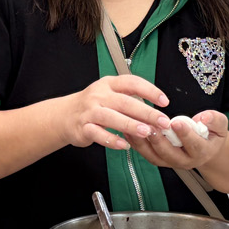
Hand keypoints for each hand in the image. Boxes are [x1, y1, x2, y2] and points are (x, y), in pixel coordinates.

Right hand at [55, 75, 170, 150]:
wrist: (64, 115)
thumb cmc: (93, 106)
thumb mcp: (110, 95)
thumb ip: (130, 100)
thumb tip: (157, 112)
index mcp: (109, 84)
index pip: (132, 83)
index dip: (150, 90)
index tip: (164, 101)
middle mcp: (99, 95)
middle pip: (125, 102)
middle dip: (146, 112)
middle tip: (162, 121)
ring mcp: (90, 111)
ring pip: (112, 117)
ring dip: (130, 125)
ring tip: (146, 132)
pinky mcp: (83, 127)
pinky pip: (98, 134)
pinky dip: (112, 140)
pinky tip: (125, 145)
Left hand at [126, 110, 227, 171]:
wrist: (207, 150)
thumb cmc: (212, 135)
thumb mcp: (221, 125)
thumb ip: (214, 120)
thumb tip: (203, 118)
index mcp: (202, 152)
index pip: (194, 145)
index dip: (185, 134)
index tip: (176, 122)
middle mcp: (186, 160)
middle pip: (171, 154)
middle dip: (160, 141)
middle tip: (152, 126)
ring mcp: (171, 162)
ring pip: (156, 156)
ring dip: (144, 143)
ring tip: (137, 127)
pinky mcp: (161, 160)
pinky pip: (147, 154)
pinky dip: (137, 143)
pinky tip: (130, 130)